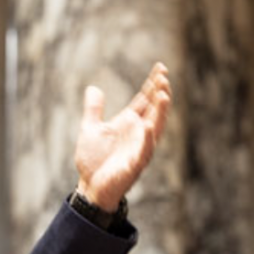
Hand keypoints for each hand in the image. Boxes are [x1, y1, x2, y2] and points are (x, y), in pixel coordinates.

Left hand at [73, 62, 171, 209]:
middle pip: (154, 110)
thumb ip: (94, 110)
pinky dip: (146, 139)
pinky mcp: (134, 164)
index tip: (161, 67)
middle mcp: (138, 133)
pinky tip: (147, 127)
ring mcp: (139, 148)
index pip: (145, 100)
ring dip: (160, 112)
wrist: (90, 186)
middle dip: (160, 93)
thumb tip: (94, 88)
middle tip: (164, 76)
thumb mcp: (90, 129)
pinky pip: (143, 151)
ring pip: (154, 127)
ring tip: (163, 94)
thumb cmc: (94, 160)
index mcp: (129, 123)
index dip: (153, 84)